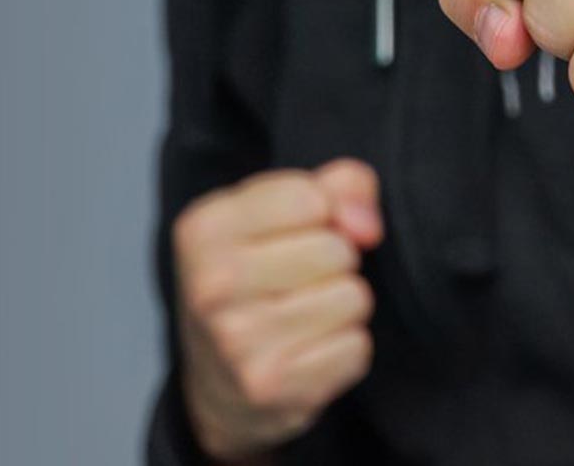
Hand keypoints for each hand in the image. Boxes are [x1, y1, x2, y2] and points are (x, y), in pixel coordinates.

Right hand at [173, 160, 382, 461]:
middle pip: (337, 250)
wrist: (218, 379)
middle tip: (300, 280)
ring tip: (306, 313)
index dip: (324, 213)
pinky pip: (356, 347)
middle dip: (337, 261)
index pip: (311, 198)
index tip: (297, 232)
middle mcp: (213, 284)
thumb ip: (339, 187)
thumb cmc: (258, 278)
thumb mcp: (281, 212)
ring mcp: (238, 341)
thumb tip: (366, 226)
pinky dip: (345, 348)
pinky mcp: (271, 386)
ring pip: (353, 298)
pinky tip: (309, 349)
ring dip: (343, 306)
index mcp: (206, 228)